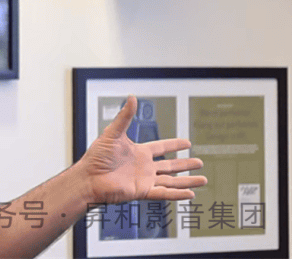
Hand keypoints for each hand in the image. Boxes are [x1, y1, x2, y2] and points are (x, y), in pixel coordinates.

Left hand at [80, 95, 207, 204]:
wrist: (88, 178)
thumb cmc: (95, 157)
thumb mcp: (112, 133)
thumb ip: (125, 117)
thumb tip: (131, 98)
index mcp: (138, 152)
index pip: (161, 147)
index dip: (174, 145)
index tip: (187, 143)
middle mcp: (143, 167)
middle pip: (170, 165)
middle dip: (185, 164)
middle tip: (199, 162)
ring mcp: (144, 180)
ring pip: (171, 181)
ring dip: (187, 180)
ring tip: (203, 179)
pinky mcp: (142, 191)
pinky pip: (164, 193)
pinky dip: (177, 194)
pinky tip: (190, 194)